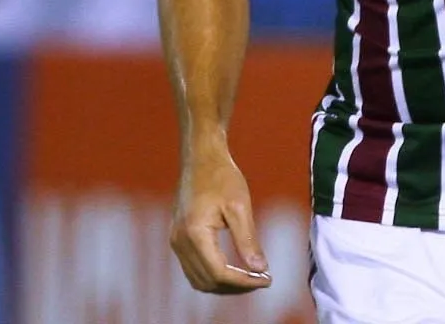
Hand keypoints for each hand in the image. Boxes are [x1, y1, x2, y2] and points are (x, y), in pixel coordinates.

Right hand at [170, 145, 271, 294]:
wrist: (201, 157)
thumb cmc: (221, 176)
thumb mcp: (240, 206)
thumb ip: (248, 240)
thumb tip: (260, 269)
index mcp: (195, 234)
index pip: (219, 273)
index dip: (245, 282)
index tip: (267, 279)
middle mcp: (180, 241)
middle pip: (208, 282)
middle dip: (236, 287)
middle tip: (262, 278)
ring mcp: (176, 241)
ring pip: (199, 280)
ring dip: (224, 284)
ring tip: (250, 277)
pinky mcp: (178, 238)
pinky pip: (194, 269)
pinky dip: (213, 275)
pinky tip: (233, 268)